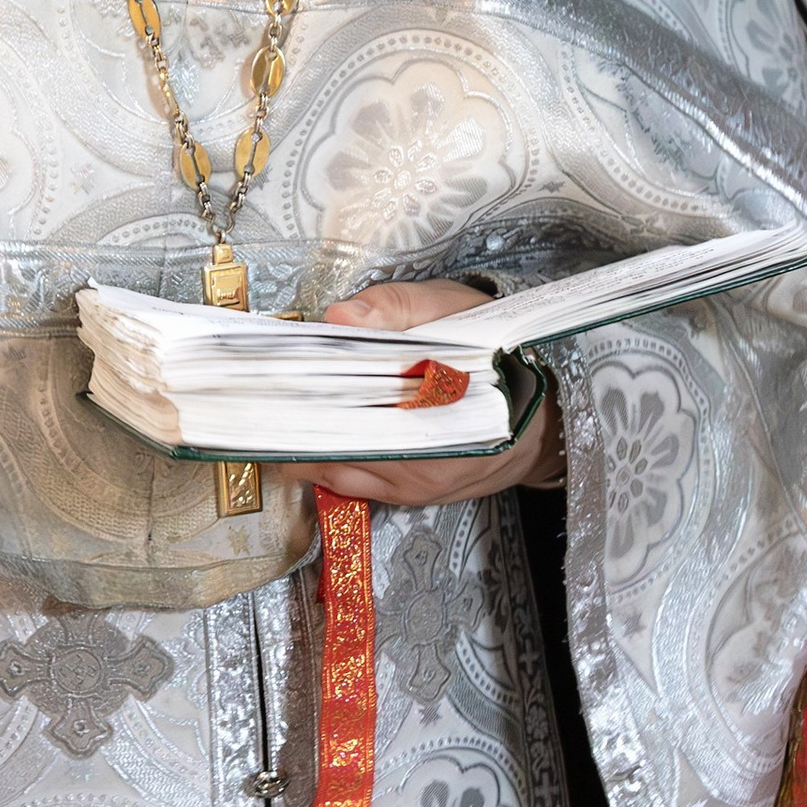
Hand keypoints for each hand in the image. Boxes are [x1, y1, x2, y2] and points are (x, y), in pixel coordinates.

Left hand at [272, 279, 564, 508]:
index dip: (298, 406)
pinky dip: (334, 458)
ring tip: (280, 413)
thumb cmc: (503, 354)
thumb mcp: (456, 311)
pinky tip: (318, 431)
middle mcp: (421, 469)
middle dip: (293, 429)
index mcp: (432, 419)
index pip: (344, 420)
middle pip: (331, 456)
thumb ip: (396, 309)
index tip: (261, 389)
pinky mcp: (414, 496)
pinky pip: (357, 483)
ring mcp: (416, 489)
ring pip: (338, 475)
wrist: (549, 413)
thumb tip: (338, 317)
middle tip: (257, 401)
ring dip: (309, 447)